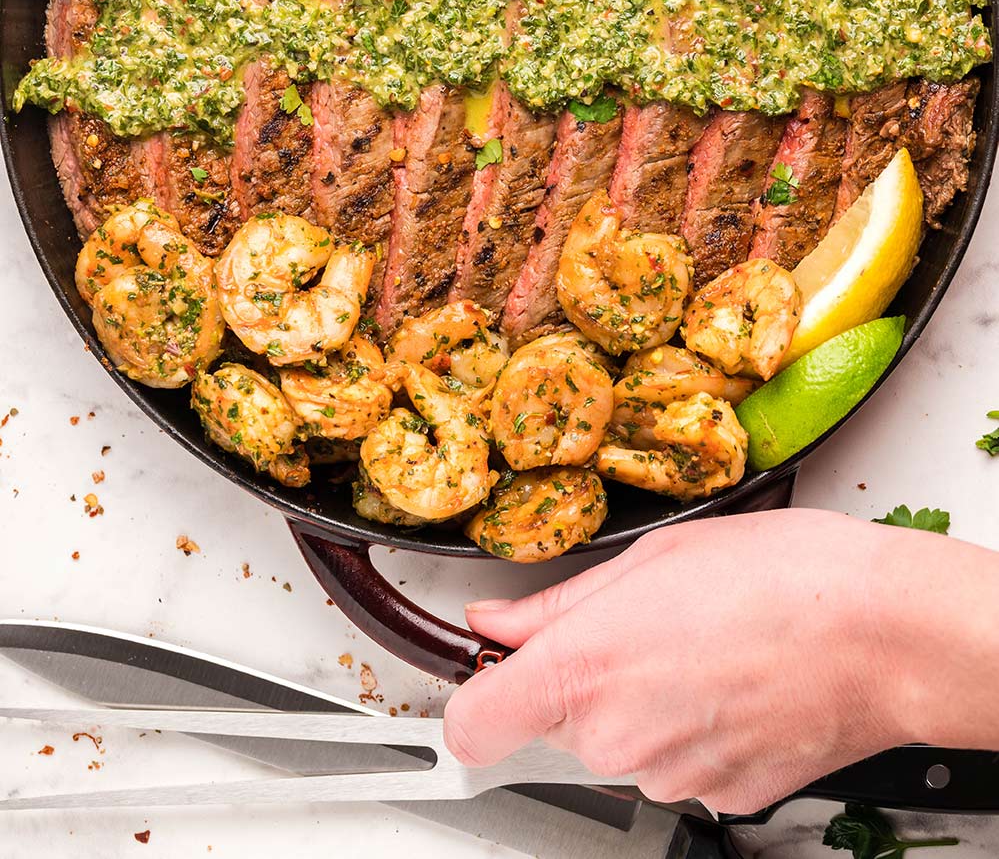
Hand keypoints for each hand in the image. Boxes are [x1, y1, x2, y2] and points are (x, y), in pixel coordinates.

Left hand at [442, 508, 998, 813]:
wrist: (882, 632)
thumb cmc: (781, 578)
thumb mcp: (650, 558)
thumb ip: (555, 603)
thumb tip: (496, 620)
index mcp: (584, 670)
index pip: (472, 725)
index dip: (476, 697)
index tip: (492, 675)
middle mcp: (618, 739)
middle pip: (558, 721)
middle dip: (584, 678)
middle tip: (642, 625)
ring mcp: (671, 776)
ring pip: (621, 741)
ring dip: (643, 702)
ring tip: (701, 645)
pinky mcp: (722, 797)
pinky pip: (678, 762)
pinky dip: (694, 729)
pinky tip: (732, 680)